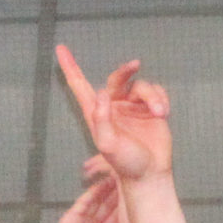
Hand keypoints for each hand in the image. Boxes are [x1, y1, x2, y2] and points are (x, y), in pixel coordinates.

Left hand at [58, 48, 173, 182]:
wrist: (151, 174)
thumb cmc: (127, 164)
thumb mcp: (108, 145)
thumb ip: (102, 119)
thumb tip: (102, 92)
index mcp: (96, 114)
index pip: (79, 85)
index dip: (70, 67)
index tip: (59, 48)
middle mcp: (113, 107)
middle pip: (116, 77)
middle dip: (126, 70)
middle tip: (135, 64)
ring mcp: (133, 108)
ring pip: (141, 86)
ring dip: (152, 96)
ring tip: (160, 113)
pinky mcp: (151, 110)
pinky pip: (156, 92)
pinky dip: (161, 99)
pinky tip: (163, 114)